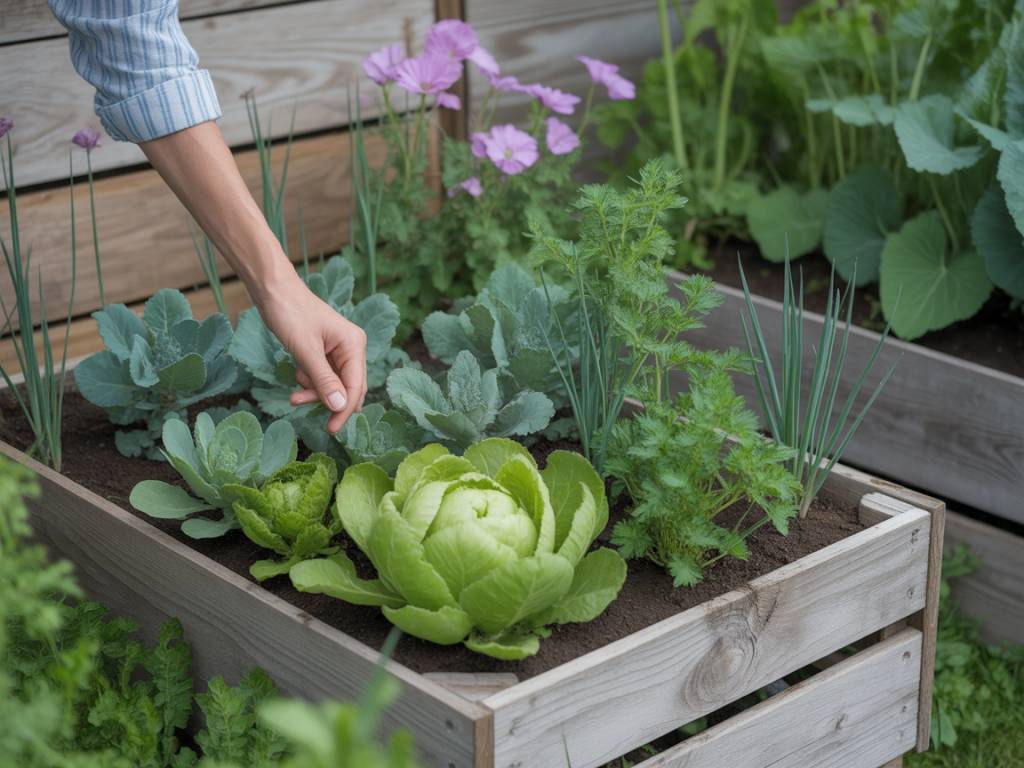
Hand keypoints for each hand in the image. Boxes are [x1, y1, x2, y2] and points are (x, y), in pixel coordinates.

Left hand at [137, 123, 367, 432]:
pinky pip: (323, 375)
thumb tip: (339, 408)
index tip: (330, 429)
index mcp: (354, 345)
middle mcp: (352, 348)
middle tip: (301, 408)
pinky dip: (310, 381)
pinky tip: (297, 377)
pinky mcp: (324, 349)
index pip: (356, 386)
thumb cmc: (289, 313)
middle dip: (326, 400)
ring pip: (333, 383)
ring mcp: (338, 349)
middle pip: (347, 387)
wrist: (271, 288)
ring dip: (315, 392)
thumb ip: (323, 380)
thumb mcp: (305, 351)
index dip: (344, 410)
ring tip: (294, 394)